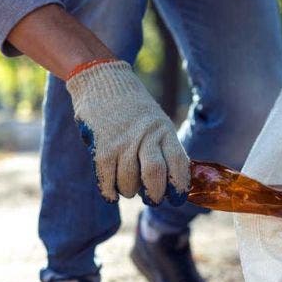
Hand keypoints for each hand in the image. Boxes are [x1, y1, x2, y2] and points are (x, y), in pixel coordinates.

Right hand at [66, 60, 189, 204]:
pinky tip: (112, 193)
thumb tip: (171, 181)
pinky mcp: (102, 145)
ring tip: (128, 189)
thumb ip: (163, 146)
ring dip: (129, 191)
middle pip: (154, 174)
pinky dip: (109, 191)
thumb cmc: (131, 108)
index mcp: (163, 130)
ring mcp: (122, 141)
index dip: (179, 186)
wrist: (102, 81)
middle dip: (154, 194)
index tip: (177, 198)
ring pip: (129, 180)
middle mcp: (145, 135)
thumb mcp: (156, 120)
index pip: (178, 163)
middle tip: (152, 199)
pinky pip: (106, 178)